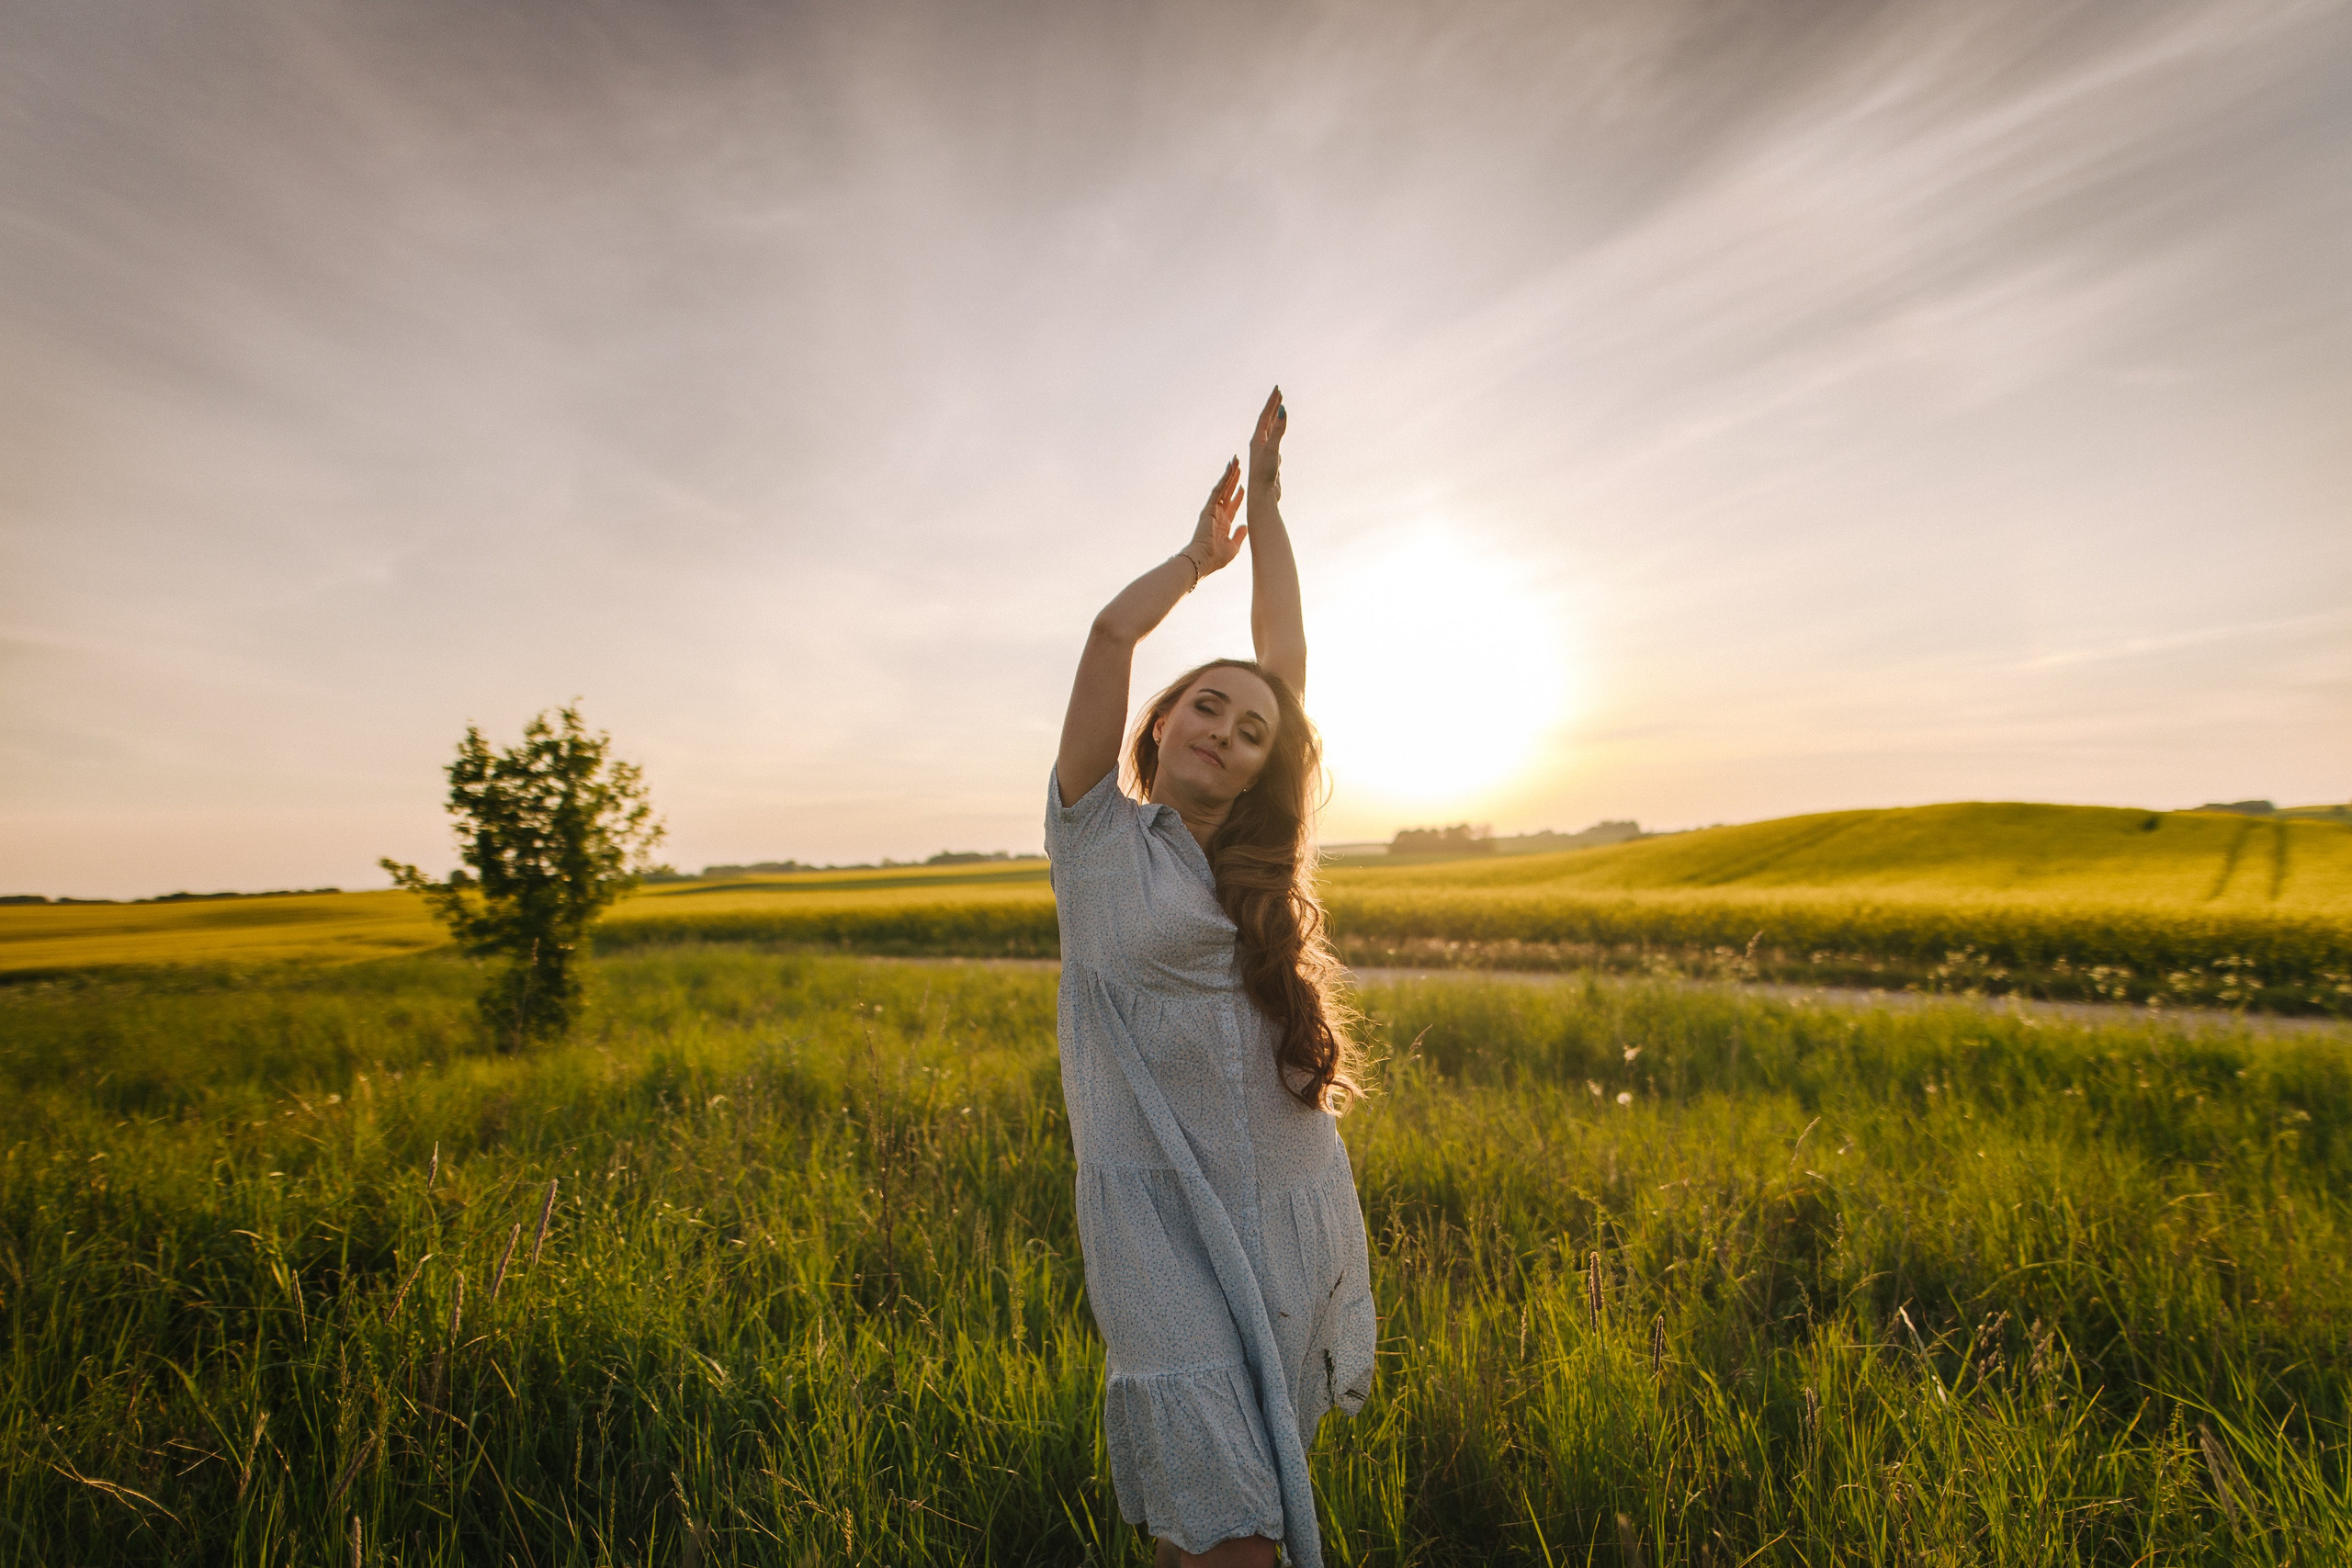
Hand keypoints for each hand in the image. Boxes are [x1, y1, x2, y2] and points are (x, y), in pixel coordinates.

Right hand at [1185, 455, 1247, 576]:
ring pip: (1223, 488)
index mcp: (1224, 523)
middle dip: (1235, 480)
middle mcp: (1218, 514)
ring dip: (1230, 474)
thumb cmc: (1216, 558)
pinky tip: (1230, 469)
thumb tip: (1246, 526)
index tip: (1245, 486)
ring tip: (1236, 461)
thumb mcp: (1234, 547)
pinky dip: (1224, 479)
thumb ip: (1240, 535)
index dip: (1239, 495)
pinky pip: (1218, 490)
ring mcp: (1213, 510)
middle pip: (1228, 492)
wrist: (1203, 560)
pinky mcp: (1209, 507)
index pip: (1233, 505)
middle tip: (1241, 467)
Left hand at [1246, 384, 1284, 511]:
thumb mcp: (1272, 448)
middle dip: (1273, 407)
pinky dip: (1278, 437)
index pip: (1265, 415)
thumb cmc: (1264, 473)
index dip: (1272, 402)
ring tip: (1279, 411)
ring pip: (1270, 432)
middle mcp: (1259, 445)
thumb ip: (1278, 429)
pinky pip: (1274, 445)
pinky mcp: (1270, 463)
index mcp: (1257, 439)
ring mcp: (1264, 454)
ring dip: (1275, 420)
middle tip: (1279, 393)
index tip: (1278, 389)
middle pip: (1266, 421)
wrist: (1262, 495)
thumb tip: (1282, 409)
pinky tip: (1278, 438)